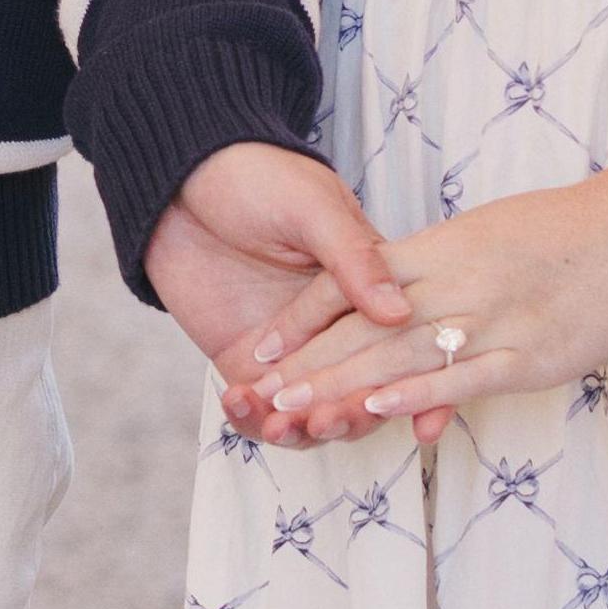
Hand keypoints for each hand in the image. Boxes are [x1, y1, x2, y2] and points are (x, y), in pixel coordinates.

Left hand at [148, 140, 407, 437]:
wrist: (183, 180)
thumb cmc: (259, 179)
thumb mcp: (313, 209)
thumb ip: (354, 261)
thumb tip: (401, 313)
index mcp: (368, 290)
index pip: (404, 351)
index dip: (420, 391)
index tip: (425, 421)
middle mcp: (335, 330)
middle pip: (360, 394)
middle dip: (350, 417)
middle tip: (329, 419)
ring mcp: (291, 352)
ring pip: (311, 412)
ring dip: (301, 429)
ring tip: (282, 424)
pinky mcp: (246, 361)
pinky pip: (258, 409)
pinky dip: (251, 419)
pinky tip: (239, 403)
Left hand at [266, 150, 607, 441]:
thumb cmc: (579, 230)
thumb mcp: (497, 234)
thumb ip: (448, 264)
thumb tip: (407, 293)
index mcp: (443, 248)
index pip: (352, 285)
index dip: (302, 320)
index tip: (260, 350)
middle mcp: (457, 279)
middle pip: (364, 328)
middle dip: (308, 366)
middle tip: (255, 397)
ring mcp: (494, 316)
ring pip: (401, 356)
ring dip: (344, 388)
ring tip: (292, 411)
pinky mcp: (530, 350)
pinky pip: (464, 373)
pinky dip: (419, 393)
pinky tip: (378, 411)